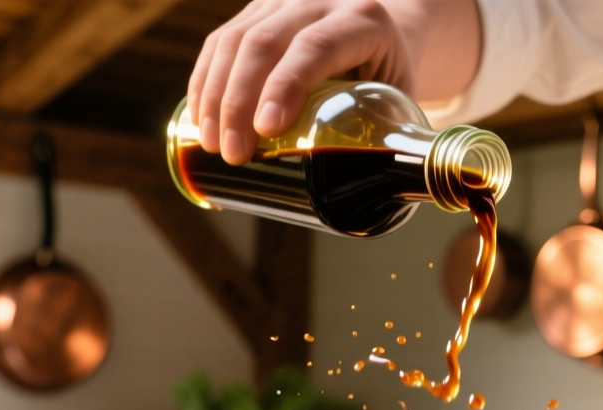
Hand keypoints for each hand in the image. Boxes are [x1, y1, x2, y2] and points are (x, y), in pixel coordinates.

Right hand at [188, 0, 479, 165]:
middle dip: (240, 102)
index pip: (317, 48)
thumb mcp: (402, 93)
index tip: (266, 130)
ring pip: (235, 40)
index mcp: (363, 18)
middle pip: (265, 44)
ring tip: (213, 144)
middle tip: (234, 154)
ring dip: (215, 95)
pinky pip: (221, 40)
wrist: (383, 23)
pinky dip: (206, 79)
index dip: (286, 86)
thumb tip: (385, 195)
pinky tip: (200, 116)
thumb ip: (394, 133)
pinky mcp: (257, 9)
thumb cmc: (391, 72)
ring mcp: (282, 0)